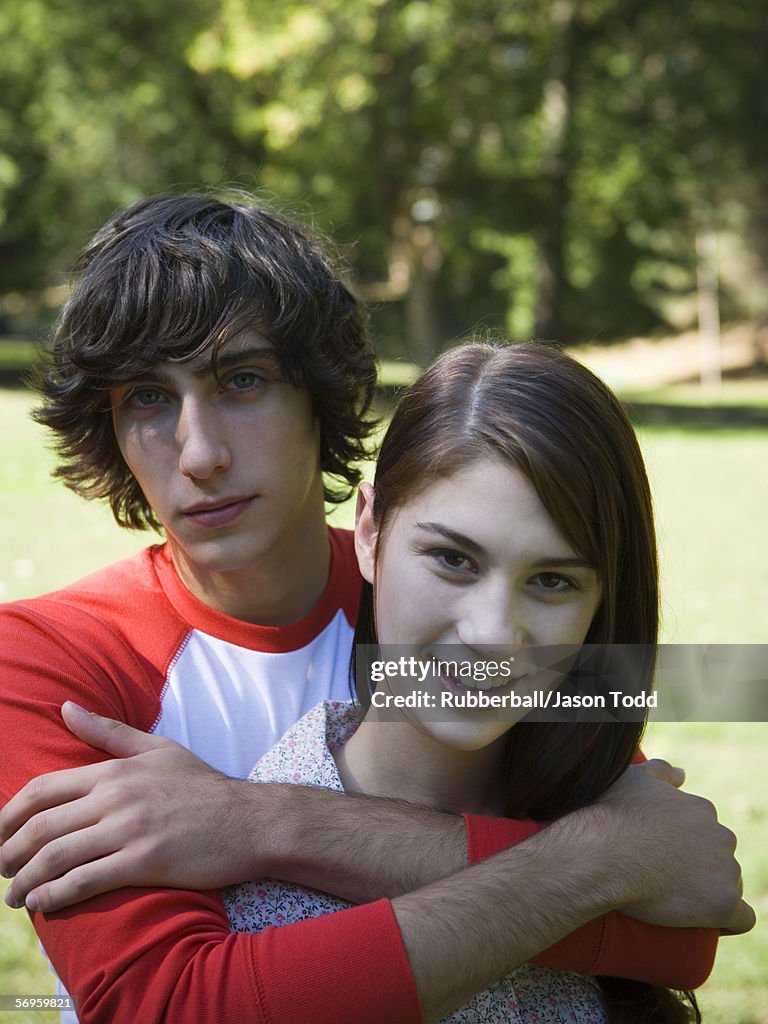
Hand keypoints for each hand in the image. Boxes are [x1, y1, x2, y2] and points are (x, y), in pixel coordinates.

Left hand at [0, 703, 264, 912]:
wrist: (250, 819)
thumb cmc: (203, 785)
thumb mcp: (158, 748)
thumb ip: (108, 731)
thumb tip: (65, 708)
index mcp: (115, 769)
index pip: (43, 790)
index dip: (8, 816)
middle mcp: (117, 797)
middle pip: (41, 826)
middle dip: (8, 853)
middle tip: (1, 870)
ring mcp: (130, 830)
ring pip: (56, 857)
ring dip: (25, 881)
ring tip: (14, 896)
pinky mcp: (145, 862)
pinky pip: (85, 881)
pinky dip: (56, 896)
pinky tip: (44, 904)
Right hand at [592, 758, 754, 934]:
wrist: (603, 853)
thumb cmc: (612, 814)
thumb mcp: (635, 777)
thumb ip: (662, 771)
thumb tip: (682, 775)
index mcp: (701, 810)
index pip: (706, 830)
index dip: (688, 845)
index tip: (667, 856)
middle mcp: (720, 836)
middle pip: (720, 857)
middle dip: (701, 867)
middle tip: (667, 879)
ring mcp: (725, 870)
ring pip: (730, 885)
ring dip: (710, 891)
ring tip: (677, 902)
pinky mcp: (723, 903)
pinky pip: (741, 917)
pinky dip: (728, 921)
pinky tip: (709, 922)